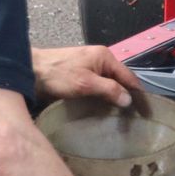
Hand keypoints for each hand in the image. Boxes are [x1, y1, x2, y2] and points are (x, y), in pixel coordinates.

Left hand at [30, 45, 144, 108]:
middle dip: (126, 97)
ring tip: (120, 118)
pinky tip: (103, 111)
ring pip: (108, 84)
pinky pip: (97, 87)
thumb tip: (128, 100)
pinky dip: (102, 98)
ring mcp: (89, 67)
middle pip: (119, 80)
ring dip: (113, 99)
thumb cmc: (57, 75)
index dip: (137, 94)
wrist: (30, 71)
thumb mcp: (85, 83)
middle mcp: (100, 60)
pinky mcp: (80, 76)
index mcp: (105, 57)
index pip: (129, 77)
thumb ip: (109, 90)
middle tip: (132, 118)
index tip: (144, 111)